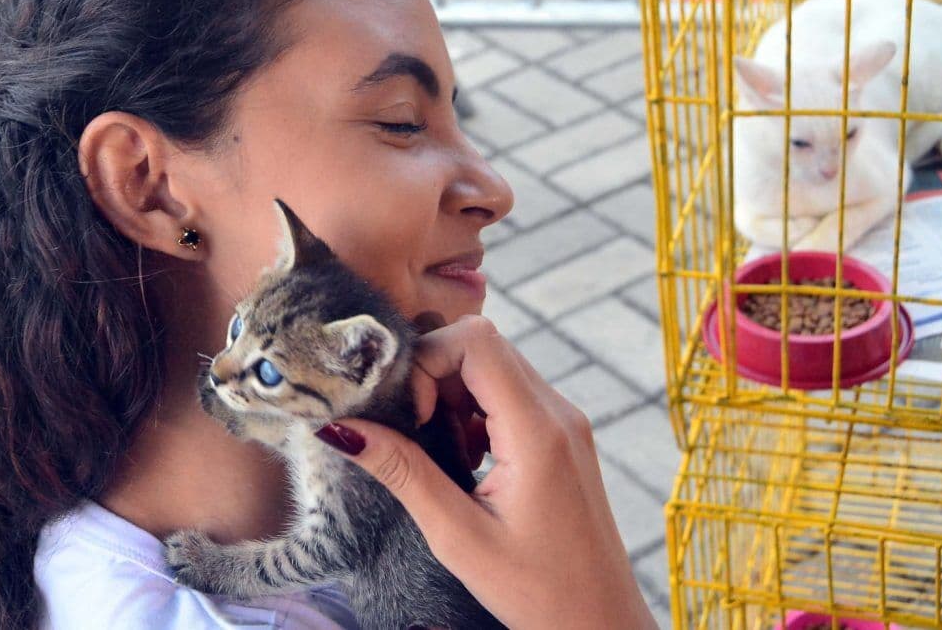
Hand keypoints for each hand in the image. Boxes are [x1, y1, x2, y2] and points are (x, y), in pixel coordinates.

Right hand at [315, 315, 657, 628]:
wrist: (601, 621)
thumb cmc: (537, 592)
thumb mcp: (458, 535)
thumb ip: (402, 471)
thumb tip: (340, 427)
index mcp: (538, 430)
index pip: (475, 339)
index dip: (426, 362)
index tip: (411, 418)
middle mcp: (558, 410)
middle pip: (482, 345)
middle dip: (433, 376)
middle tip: (416, 435)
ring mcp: (564, 420)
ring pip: (493, 366)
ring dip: (452, 396)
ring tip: (442, 455)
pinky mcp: (562, 434)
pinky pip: (509, 393)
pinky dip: (474, 412)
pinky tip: (465, 461)